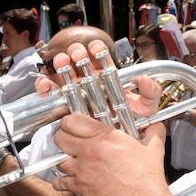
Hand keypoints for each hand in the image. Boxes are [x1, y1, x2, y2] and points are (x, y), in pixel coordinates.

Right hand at [37, 41, 161, 118]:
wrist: (117, 145)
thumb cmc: (130, 124)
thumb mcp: (145, 109)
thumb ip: (150, 93)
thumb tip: (143, 80)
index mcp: (106, 77)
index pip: (100, 57)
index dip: (97, 49)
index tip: (96, 49)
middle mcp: (88, 81)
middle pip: (79, 59)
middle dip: (77, 53)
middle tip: (78, 56)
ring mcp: (73, 90)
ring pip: (62, 71)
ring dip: (60, 64)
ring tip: (62, 64)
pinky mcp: (61, 103)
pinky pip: (50, 92)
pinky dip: (45, 86)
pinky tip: (47, 87)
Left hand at [51, 113, 168, 195]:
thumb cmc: (147, 178)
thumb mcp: (153, 148)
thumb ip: (153, 132)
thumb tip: (155, 127)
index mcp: (105, 137)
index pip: (72, 120)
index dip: (70, 120)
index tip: (73, 123)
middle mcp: (89, 151)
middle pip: (60, 137)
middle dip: (63, 136)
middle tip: (69, 138)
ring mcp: (82, 170)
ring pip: (58, 159)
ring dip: (62, 158)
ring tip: (70, 158)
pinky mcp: (80, 187)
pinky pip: (59, 182)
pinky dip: (60, 181)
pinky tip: (67, 179)